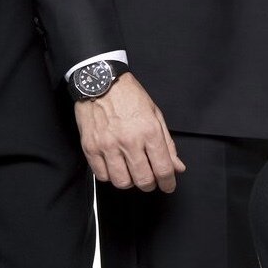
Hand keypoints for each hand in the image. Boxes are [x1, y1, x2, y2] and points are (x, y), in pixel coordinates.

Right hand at [73, 72, 185, 192]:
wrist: (100, 82)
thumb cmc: (129, 95)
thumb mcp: (155, 114)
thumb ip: (167, 144)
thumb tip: (177, 166)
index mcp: (148, 131)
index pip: (163, 169)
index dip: (168, 183)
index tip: (168, 185)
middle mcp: (129, 140)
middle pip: (143, 180)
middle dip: (150, 184)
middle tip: (150, 179)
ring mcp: (108, 145)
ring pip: (122, 182)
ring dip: (130, 182)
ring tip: (131, 172)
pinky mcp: (91, 148)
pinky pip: (102, 175)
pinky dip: (110, 176)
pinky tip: (115, 166)